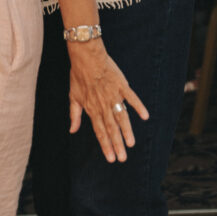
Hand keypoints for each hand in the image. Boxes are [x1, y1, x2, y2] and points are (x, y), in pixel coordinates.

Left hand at [68, 41, 148, 162]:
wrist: (86, 56)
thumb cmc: (78, 76)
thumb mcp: (73, 96)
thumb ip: (74, 115)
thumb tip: (71, 130)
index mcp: (92, 108)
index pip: (100, 131)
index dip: (105, 145)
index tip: (111, 158)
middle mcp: (103, 105)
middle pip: (111, 128)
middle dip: (117, 144)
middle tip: (123, 158)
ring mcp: (113, 95)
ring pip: (121, 116)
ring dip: (126, 131)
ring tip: (131, 143)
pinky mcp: (121, 85)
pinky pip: (131, 97)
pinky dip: (138, 106)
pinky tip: (145, 116)